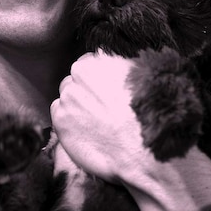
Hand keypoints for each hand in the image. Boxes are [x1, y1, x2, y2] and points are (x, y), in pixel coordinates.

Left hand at [50, 52, 210, 210]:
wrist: (145, 151)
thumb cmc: (151, 114)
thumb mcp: (147, 78)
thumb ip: (125, 65)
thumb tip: (119, 61)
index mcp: (102, 59)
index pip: (92, 60)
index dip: (100, 75)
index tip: (108, 88)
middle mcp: (80, 73)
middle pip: (77, 77)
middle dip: (87, 88)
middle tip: (103, 106)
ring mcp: (68, 97)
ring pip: (67, 95)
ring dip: (77, 103)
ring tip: (97, 121)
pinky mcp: (61, 120)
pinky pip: (58, 113)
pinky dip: (68, 119)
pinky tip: (87, 130)